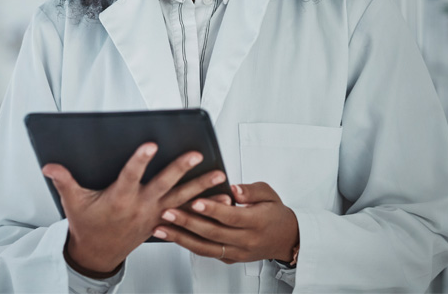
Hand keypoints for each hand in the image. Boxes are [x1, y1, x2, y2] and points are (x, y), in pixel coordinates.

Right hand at [42, 143, 227, 273]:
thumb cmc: (88, 226)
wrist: (98, 254)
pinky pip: (187, 213)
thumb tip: (50, 166)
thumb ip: (64, 181)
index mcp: (120, 198)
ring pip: (182, 199)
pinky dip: (203, 207)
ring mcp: (154, 215)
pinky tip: (220, 200)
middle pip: (165, 185)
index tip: (150, 144)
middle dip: (181, 169)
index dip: (140, 159)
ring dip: (202, 188)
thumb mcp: (74, 203)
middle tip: (196, 154)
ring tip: (220, 177)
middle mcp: (140, 206)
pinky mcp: (162, 221)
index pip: (131, 175)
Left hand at [152, 182, 298, 264]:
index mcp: (257, 222)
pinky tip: (172, 236)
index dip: (212, 209)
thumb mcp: (269, 194)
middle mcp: (246, 241)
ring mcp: (237, 253)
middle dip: (187, 222)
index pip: (231, 216)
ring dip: (180, 238)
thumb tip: (234, 188)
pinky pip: (206, 253)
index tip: (195, 200)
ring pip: (205, 248)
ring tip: (161, 228)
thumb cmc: (276, 213)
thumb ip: (251, 190)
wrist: (287, 239)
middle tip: (168, 212)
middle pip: (213, 233)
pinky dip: (188, 245)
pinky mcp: (230, 258)